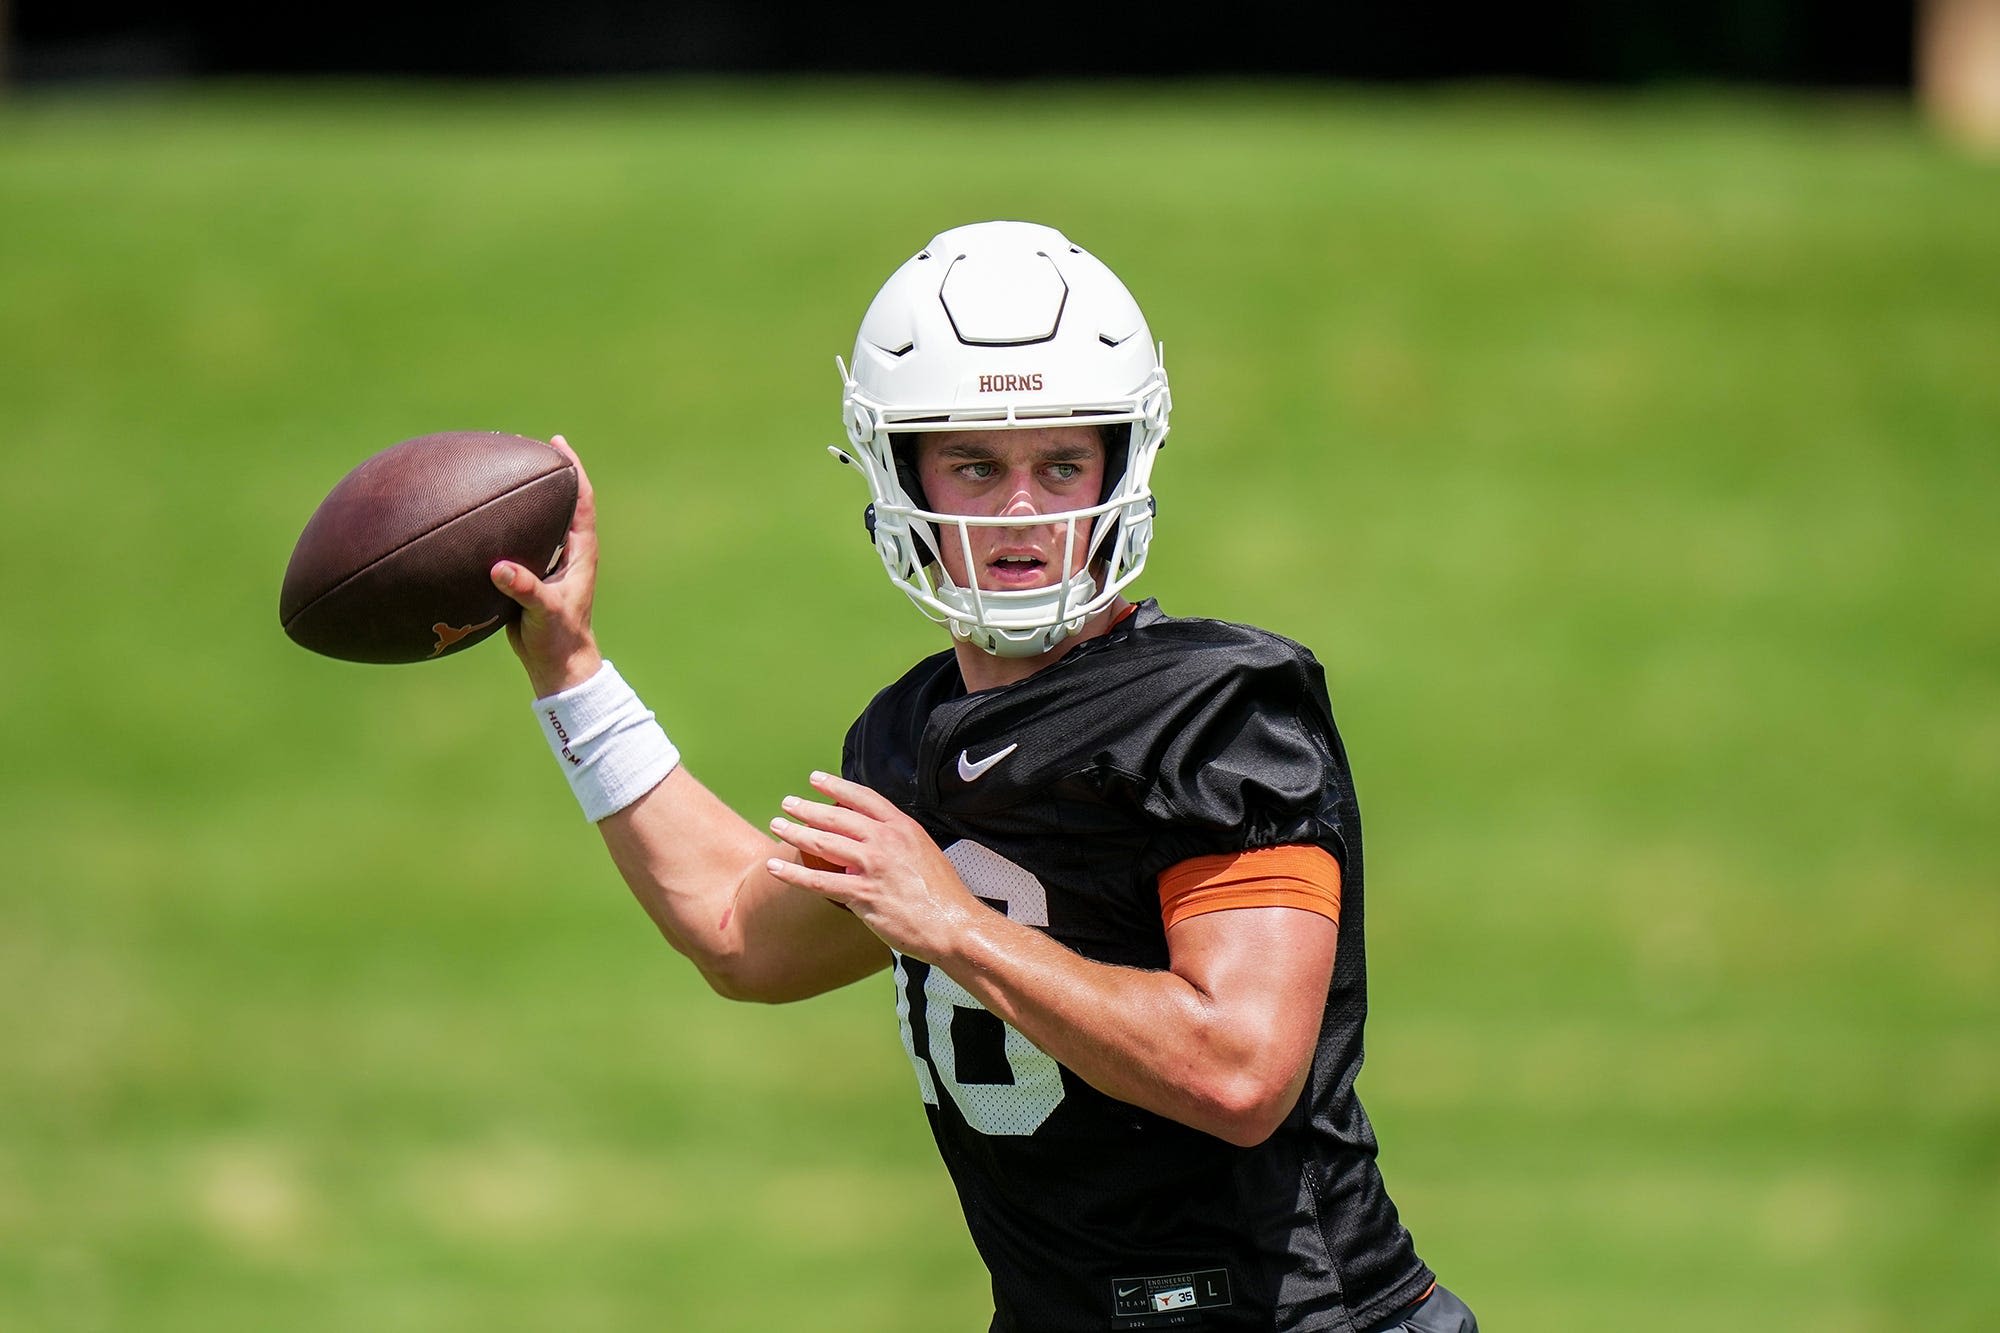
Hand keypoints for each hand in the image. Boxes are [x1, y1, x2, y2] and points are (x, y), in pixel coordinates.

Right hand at [491, 434, 603, 696]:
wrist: (556, 664)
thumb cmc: (558, 638)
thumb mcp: (543, 612)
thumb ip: (525, 589)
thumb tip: (500, 568)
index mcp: (580, 553)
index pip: (581, 501)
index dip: (572, 470)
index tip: (558, 444)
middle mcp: (567, 552)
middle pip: (560, 503)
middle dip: (547, 475)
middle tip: (525, 447)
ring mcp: (549, 563)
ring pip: (538, 522)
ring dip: (524, 501)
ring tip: (500, 475)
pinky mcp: (530, 577)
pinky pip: (517, 543)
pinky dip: (503, 528)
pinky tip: (478, 522)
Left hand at [765, 772, 985, 963]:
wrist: (953, 925)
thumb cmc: (942, 895)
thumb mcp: (924, 853)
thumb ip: (897, 843)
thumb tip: (870, 842)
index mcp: (903, 828)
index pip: (863, 798)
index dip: (836, 787)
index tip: (815, 779)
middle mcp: (886, 842)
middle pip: (837, 818)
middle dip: (807, 808)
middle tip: (787, 803)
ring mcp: (873, 867)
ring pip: (823, 844)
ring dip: (795, 833)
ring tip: (777, 826)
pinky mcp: (862, 895)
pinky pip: (819, 882)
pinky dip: (793, 873)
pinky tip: (775, 867)